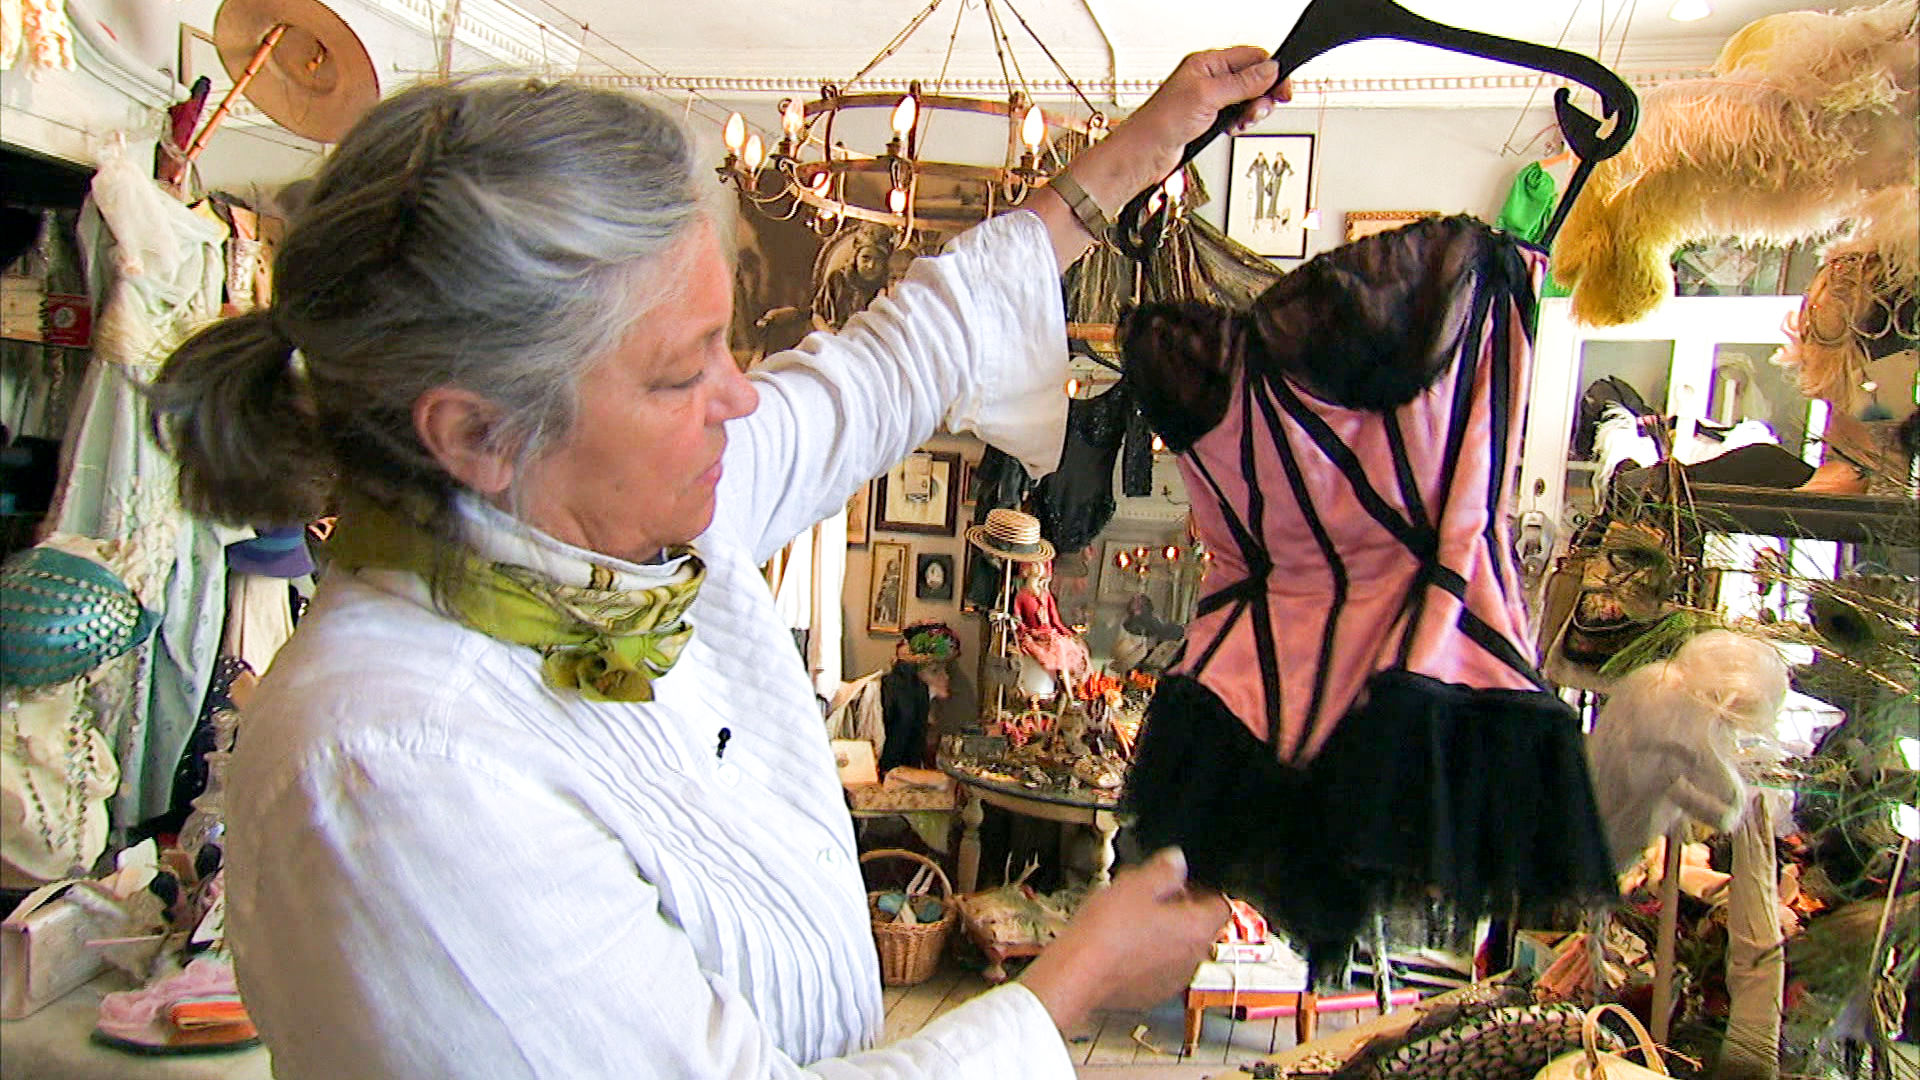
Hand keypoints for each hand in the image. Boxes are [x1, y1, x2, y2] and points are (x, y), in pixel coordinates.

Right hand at [1019, 847, 1227, 1032]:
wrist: (1077, 973)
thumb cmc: (1106, 932)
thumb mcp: (1136, 884)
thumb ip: (1164, 869)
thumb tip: (1176, 860)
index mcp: (1196, 928)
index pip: (1221, 905)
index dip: (1202, 890)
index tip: (1181, 884)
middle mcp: (1192, 958)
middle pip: (1199, 927)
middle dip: (1179, 910)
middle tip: (1149, 897)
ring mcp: (1173, 980)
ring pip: (1179, 949)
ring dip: (1164, 935)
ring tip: (1131, 920)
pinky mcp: (1152, 994)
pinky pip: (1159, 970)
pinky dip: (1148, 958)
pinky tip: (1122, 945)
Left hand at [1109, 47, 1284, 183]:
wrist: (1144, 154)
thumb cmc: (1161, 122)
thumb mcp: (1208, 96)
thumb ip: (1242, 83)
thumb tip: (1270, 70)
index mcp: (1206, 63)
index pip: (1250, 57)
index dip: (1270, 72)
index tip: (1282, 90)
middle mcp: (1208, 78)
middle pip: (1252, 78)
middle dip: (1261, 95)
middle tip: (1258, 110)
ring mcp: (1209, 99)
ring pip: (1246, 99)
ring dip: (1251, 111)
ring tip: (1242, 121)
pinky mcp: (1208, 118)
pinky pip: (1236, 115)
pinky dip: (1240, 122)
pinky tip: (1232, 128)